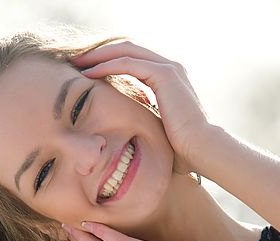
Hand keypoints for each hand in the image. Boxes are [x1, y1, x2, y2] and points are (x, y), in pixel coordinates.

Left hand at [70, 40, 210, 175]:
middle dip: (100, 54)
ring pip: (126, 52)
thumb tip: (131, 139)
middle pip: (128, 50)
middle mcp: (170, 68)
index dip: (110, 63)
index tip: (88, 73)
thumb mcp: (159, 132)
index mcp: (170, 80)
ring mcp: (169, 69)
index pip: (134, 61)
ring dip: (99, 56)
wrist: (203, 150)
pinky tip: (89, 74)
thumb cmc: (184, 151)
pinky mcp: (165, 75)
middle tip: (77, 62)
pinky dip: (107, 66)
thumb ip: (146, 125)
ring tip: (77, 64)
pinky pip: (128, 64)